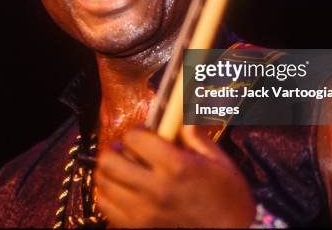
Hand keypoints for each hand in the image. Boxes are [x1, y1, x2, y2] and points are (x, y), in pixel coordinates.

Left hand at [94, 126, 255, 227]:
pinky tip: (123, 190)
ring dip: (109, 171)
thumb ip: (195, 135)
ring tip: (124, 170)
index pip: (134, 138)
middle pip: (109, 160)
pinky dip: (109, 194)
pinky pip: (105, 206)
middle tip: (128, 150)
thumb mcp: (220, 162)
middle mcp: (154, 190)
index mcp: (176, 168)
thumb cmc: (228, 200)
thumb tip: (180, 113)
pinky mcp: (136, 228)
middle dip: (116, 149)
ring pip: (103, 183)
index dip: (138, 132)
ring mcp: (142, 213)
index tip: (146, 135)